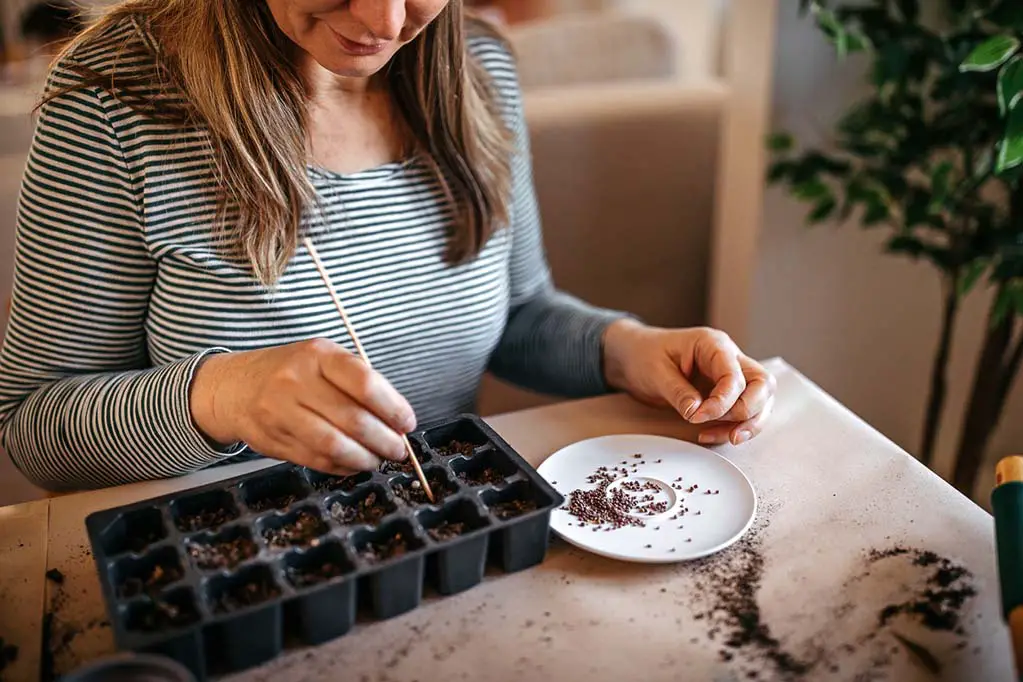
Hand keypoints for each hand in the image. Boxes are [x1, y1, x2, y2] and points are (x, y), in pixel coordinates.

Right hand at [189, 339, 415, 474]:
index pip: (365, 383)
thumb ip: (358, 384)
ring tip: (378, 459)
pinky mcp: (273, 440)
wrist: (234, 387)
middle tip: (399, 450)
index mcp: (318, 355)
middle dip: (385, 440)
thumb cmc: (291, 372)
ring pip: (335, 445)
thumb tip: (397, 419)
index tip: (407, 423)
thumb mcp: (323, 360)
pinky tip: (354, 463)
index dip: (393, 408)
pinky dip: (343, 467)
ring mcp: (281, 412)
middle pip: (353, 419)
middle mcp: (296, 381)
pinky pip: (317, 460)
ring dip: (365, 458)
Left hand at [602, 320, 775, 444]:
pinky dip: (733, 426)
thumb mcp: (656, 372)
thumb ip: (678, 391)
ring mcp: (730, 375)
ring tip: (726, 438)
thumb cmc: (645, 354)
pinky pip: (743, 411)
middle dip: (749, 411)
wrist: (634, 355)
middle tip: (729, 431)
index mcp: (713, 344)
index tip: (698, 417)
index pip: (735, 375)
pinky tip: (711, 435)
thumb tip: (696, 412)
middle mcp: (729, 358)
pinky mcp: (725, 392)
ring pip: (760, 399)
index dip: (722, 401)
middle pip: (762, 384)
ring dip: (748, 423)